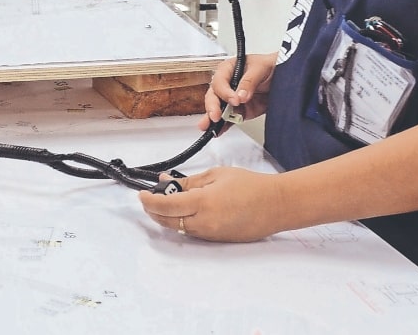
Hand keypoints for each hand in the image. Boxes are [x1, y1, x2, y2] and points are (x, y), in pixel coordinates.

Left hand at [138, 167, 285, 241]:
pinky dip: (182, 222)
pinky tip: (184, 210)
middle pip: (167, 221)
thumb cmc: (250, 186)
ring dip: (167, 217)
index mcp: (202, 203)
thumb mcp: (216, 175)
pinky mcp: (217, 240)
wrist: (276, 205)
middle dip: (153, 211)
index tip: (141, 194)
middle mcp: (203, 223)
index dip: (149, 201)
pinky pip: (192, 232)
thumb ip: (189, 181)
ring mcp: (210, 234)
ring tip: (165, 202)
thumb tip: (166, 180)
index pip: (166, 205)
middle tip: (148, 199)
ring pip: (178, 228)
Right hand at [199, 52, 277, 131]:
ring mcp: (233, 99)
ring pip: (218, 109)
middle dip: (213, 106)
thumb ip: (250, 81)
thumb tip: (240, 95)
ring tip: (210, 127)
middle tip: (216, 116)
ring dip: (213, 118)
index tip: (234, 100)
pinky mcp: (240, 111)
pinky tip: (219, 130)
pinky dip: (223, 126)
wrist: (285, 79)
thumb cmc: (271, 66)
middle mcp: (228, 84)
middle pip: (214, 95)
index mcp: (228, 69)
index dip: (225, 92)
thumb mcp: (261, 68)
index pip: (220, 81)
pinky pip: (229, 119)